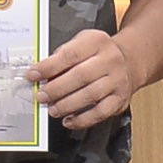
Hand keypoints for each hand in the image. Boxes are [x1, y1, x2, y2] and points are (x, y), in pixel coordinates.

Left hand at [32, 26, 146, 129]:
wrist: (129, 62)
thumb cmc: (99, 54)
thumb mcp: (81, 43)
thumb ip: (62, 57)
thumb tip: (41, 75)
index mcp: (97, 41)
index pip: (70, 54)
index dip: (49, 67)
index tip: (33, 75)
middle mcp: (110, 60)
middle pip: (81, 76)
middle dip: (57, 89)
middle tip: (42, 96)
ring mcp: (118, 80)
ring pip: (91, 95)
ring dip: (67, 105)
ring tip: (53, 109)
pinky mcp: (121, 99)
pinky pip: (101, 112)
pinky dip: (83, 119)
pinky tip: (70, 120)